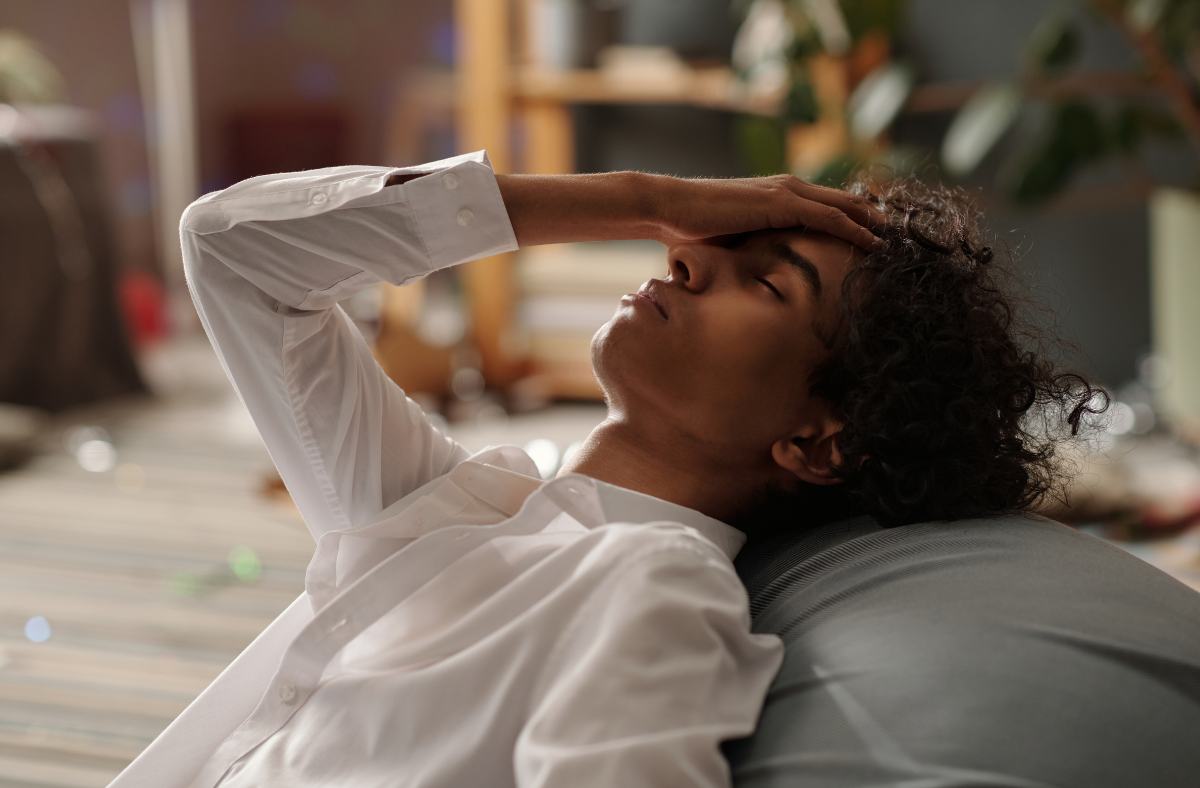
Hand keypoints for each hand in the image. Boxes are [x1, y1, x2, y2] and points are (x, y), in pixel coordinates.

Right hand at [652, 174, 883, 249]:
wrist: (667, 208)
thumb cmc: (689, 229)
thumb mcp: (730, 243)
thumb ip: (750, 251)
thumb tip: (754, 279)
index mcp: (779, 195)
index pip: (830, 206)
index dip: (857, 220)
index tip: (879, 242)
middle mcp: (790, 187)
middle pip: (848, 202)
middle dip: (877, 220)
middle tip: (905, 241)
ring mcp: (788, 192)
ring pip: (847, 206)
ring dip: (876, 224)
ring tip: (902, 244)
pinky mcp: (782, 202)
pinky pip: (831, 217)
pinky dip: (857, 230)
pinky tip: (876, 245)